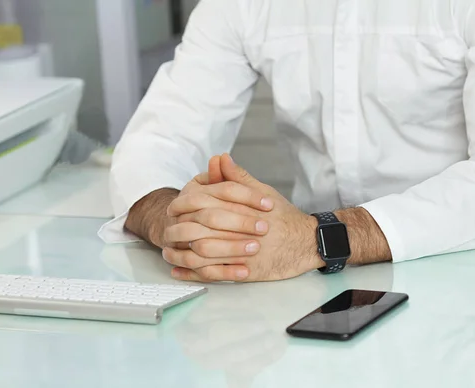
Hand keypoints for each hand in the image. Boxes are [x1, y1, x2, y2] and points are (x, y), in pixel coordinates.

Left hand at [167, 154, 325, 281]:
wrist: (307, 242)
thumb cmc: (284, 217)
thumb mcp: (262, 192)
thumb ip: (238, 178)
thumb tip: (220, 158)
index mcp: (241, 208)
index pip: (204, 203)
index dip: (184, 205)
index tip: (173, 207)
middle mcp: (240, 230)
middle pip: (199, 229)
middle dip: (178, 230)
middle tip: (167, 229)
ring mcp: (243, 253)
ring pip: (203, 255)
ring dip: (181, 254)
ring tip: (168, 251)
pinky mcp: (246, 272)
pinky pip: (214, 275)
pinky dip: (193, 274)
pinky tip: (180, 271)